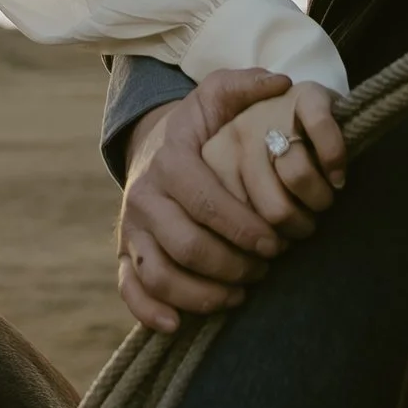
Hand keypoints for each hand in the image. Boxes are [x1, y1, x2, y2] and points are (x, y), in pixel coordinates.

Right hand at [117, 70, 343, 336]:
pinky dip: (151, 313)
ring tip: (240, 293)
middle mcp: (145, 196)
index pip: (208, 203)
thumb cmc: (200, 129)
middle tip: (266, 269)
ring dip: (205, 294)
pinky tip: (180, 324)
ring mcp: (132, 229)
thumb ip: (247, 86)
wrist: (154, 148)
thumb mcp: (217, 97)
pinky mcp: (125, 253)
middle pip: (188, 246)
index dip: (244, 228)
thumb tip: (282, 82)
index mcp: (170, 160)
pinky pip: (129, 290)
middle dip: (234, 265)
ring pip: (161, 275)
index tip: (276, 242)